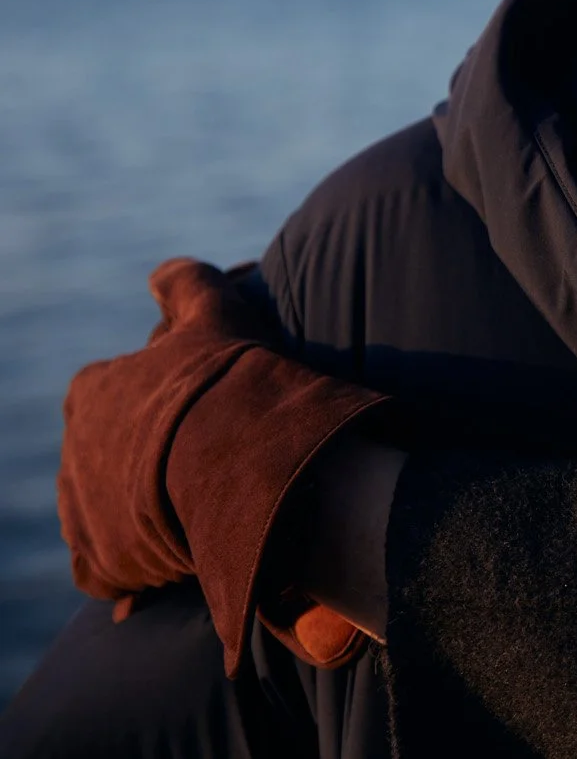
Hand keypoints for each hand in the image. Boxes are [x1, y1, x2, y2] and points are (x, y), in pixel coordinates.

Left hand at [57, 258, 387, 674]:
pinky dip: (126, 565)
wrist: (241, 462)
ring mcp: (82, 511)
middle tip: (206, 461)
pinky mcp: (100, 562)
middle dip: (145, 459)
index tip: (199, 409)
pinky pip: (102, 568)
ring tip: (195, 510)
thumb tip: (160, 272)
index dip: (158, 400)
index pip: (111, 392)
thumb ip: (186, 284)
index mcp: (91, 391)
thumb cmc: (228, 383)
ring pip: (100, 510)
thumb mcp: (216, 313)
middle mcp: (72, 450)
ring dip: (134, 511)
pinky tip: (169, 556)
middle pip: (107, 454)